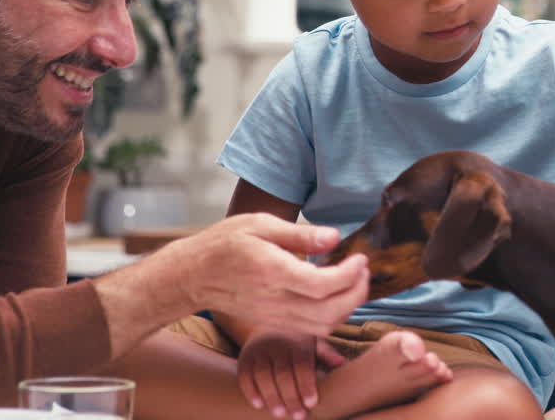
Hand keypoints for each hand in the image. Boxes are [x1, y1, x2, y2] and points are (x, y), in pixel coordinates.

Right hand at [162, 213, 369, 335]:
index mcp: (272, 271)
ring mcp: (274, 316)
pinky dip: (333, 315)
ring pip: (323, 326)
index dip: (350, 275)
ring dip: (348, 307)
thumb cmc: (224, 244)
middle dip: (357, 293)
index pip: (322, 285)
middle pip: (330, 313)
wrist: (192, 276)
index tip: (360, 258)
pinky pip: (312, 329)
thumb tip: (335, 237)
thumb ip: (300, 234)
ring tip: (355, 281)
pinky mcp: (274, 323)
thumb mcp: (260, 224)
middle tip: (363, 270)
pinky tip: (336, 293)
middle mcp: (275, 300)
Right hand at [238, 329, 346, 418]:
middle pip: (283, 373)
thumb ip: (326, 354)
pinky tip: (258, 405)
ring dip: (271, 396)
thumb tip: (342, 364)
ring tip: (280, 414)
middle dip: (291, 396)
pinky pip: (245, 375)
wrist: (268, 326)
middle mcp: (278, 345)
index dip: (306, 384)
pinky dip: (250, 391)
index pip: (302, 364)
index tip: (311, 403)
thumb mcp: (313, 343)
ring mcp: (259, 351)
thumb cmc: (297, 342)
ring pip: (263, 375)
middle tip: (298, 416)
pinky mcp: (245, 358)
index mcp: (298, 342)